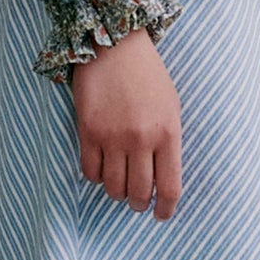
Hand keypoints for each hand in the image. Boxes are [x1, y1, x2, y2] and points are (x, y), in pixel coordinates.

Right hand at [68, 29, 182, 219]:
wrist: (115, 44)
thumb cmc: (148, 75)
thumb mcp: (171, 107)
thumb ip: (168, 142)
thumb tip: (163, 178)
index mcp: (168, 133)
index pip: (170, 187)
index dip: (166, 209)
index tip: (161, 215)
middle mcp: (141, 139)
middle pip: (140, 193)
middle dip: (139, 204)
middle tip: (137, 202)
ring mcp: (113, 137)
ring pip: (113, 187)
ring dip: (117, 193)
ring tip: (119, 187)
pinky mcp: (88, 132)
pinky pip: (90, 172)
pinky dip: (96, 177)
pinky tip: (101, 169)